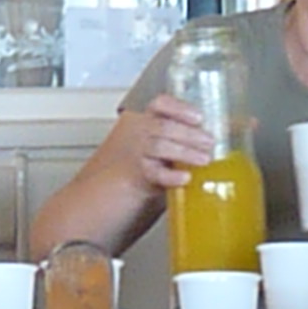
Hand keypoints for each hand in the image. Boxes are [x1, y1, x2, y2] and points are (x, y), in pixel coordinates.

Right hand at [97, 94, 215, 192]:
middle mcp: (134, 135)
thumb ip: (173, 148)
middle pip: (163, 125)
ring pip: (160, 145)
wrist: (98, 203)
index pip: (160, 105)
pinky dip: (171, 175)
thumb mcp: (152, 155)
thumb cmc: (130, 180)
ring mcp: (132, 155)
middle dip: (189, 133)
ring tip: (203, 159)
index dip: (180, 108)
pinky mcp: (132, 178)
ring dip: (185, 151)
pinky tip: (184, 178)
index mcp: (141, 124)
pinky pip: (154, 172)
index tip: (198, 117)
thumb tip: (208, 147)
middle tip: (209, 141)